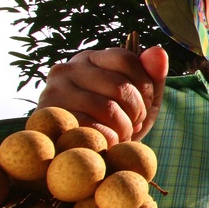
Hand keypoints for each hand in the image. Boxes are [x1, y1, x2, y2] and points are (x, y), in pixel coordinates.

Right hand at [38, 46, 169, 144]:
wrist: (83, 155)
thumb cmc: (115, 121)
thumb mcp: (141, 98)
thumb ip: (152, 75)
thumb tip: (159, 52)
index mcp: (90, 59)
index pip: (126, 59)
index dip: (145, 85)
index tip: (146, 103)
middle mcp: (68, 69)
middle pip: (119, 86)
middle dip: (137, 111)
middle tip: (135, 124)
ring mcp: (54, 92)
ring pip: (107, 108)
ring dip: (125, 128)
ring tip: (123, 134)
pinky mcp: (49, 119)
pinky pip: (93, 129)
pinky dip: (110, 140)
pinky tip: (108, 143)